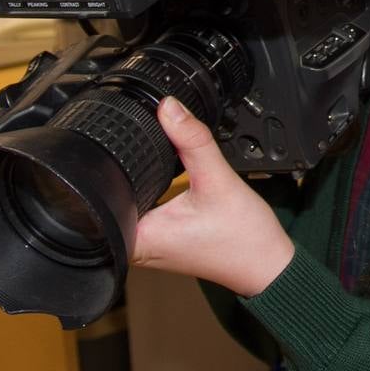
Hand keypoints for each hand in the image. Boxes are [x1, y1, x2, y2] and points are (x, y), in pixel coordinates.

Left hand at [131, 96, 295, 296]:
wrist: (266, 263)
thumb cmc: (243, 238)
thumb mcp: (217, 180)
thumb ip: (192, 140)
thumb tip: (169, 108)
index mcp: (138, 238)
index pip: (102, 194)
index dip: (111, 163)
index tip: (128, 144)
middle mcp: (136, 246)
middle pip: (112, 194)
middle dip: (129, 167)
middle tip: (149, 151)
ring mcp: (147, 245)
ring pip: (127, 200)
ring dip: (140, 178)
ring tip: (161, 165)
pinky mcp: (160, 240)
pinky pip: (142, 207)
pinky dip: (151, 187)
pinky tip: (166, 178)